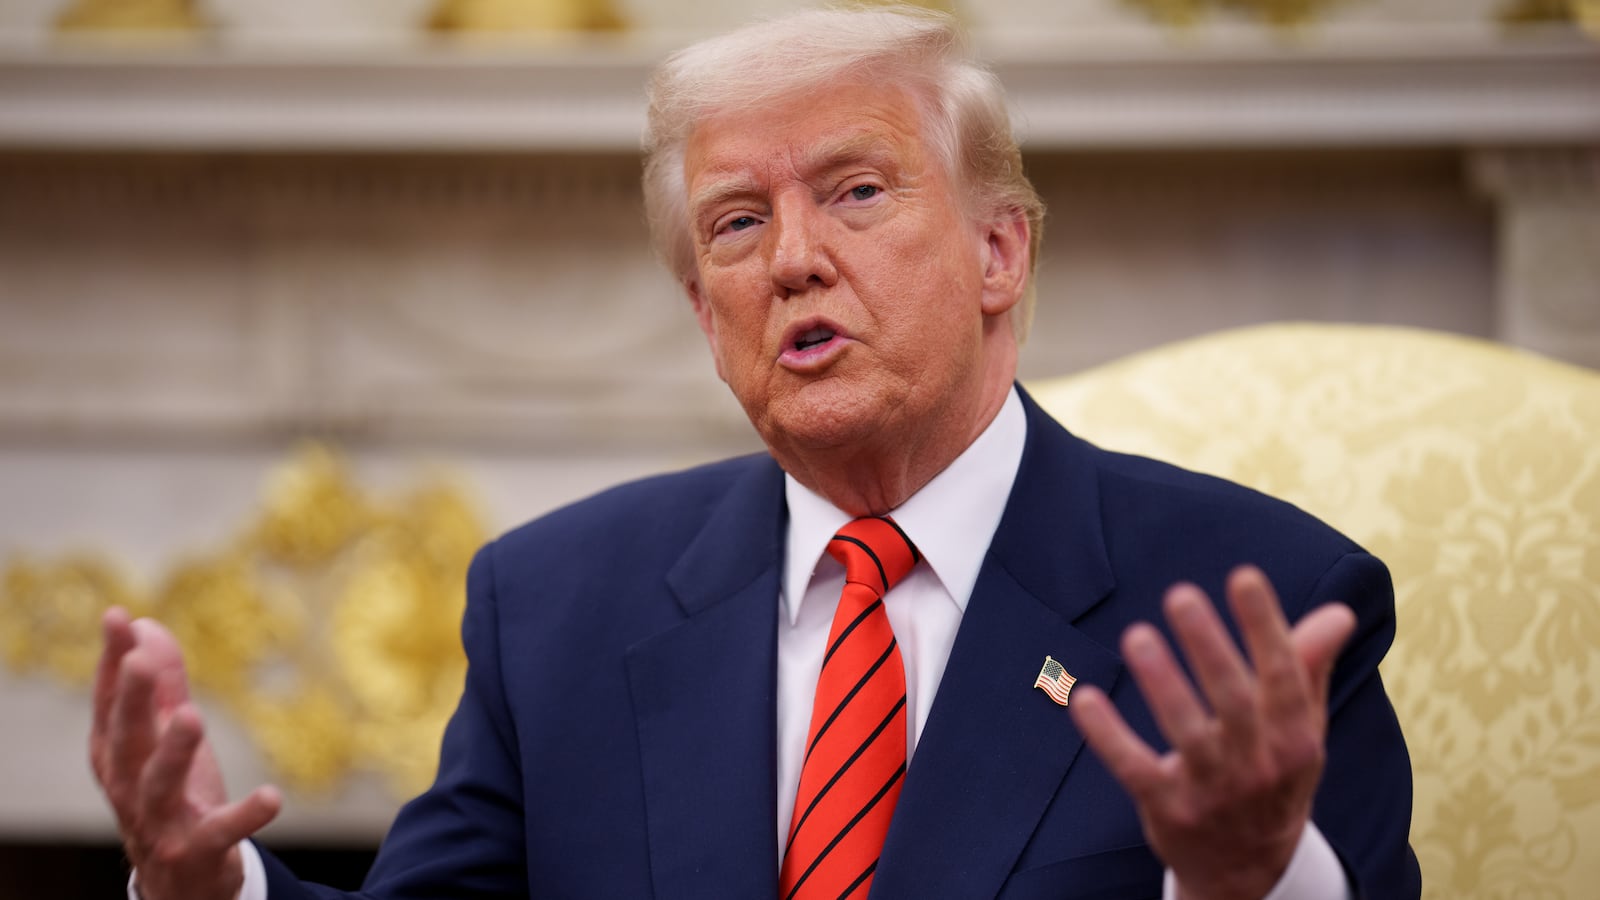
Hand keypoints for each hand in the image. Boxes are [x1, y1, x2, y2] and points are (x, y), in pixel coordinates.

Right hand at [90, 607, 281, 899]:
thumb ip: (162, 685)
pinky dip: (246, 814)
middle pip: (126, 741)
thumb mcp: (165, 739)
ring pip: (160, 786)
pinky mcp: (198, 850)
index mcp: (117, 757)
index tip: (117, 616)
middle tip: (140, 662)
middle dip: (132, 701)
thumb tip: (148, 625)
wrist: (179, 881)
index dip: (111, 661)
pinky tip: (273, 796)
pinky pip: (222, 831)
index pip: (110, 705)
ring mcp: (161, 823)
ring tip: (191, 716)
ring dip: (173, 752)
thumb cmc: (170, 796)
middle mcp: (129, 788)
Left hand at [1068, 566, 1354, 899]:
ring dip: (1162, 684)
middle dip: (1208, 646)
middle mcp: (1257, 763)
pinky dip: (1109, 735)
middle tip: (1180, 596)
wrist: (1249, 870)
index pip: (1284, 675)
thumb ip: (1309, 665)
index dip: (1265, 626)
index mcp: (1294, 737)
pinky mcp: (1167, 808)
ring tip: (1137, 636)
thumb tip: (1339, 612)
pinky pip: (1134, 768)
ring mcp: (1211, 789)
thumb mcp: (1302, 729)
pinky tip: (1086, 699)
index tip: (1243, 577)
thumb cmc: (1273, 776)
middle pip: (1233, 699)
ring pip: (1186, 733)